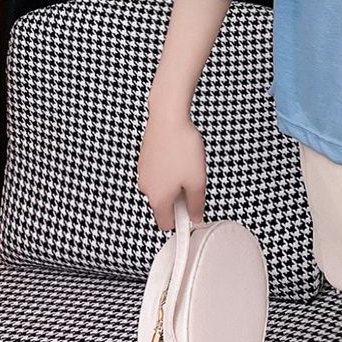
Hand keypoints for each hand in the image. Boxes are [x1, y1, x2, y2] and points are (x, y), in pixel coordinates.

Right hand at [137, 105, 206, 232]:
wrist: (168, 117)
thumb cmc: (181, 146)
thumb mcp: (197, 180)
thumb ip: (196, 204)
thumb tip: (196, 217)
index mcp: (158, 198)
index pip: (166, 224)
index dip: (182, 221)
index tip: (192, 213)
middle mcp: (146, 188)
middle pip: (164, 205)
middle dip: (179, 199)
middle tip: (193, 182)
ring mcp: (143, 172)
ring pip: (162, 187)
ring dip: (174, 182)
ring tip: (187, 164)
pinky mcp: (145, 159)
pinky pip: (158, 173)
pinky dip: (168, 169)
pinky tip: (178, 155)